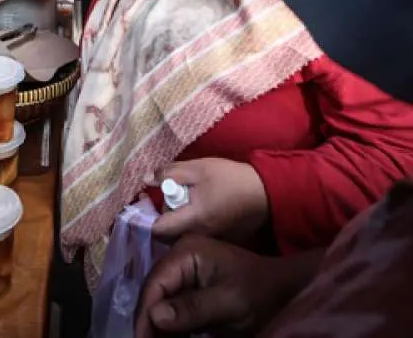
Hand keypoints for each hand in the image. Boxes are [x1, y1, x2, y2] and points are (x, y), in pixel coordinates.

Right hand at [136, 235, 313, 337]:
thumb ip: (192, 308)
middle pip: (153, 292)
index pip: (155, 283)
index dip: (145, 314)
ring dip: (157, 324)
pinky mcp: (189, 285)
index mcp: (187, 252)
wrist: (282, 292)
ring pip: (159, 300)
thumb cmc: (258, 293)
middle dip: (148, 320)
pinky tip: (169, 337)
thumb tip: (155, 316)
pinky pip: (171, 305)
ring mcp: (183, 271)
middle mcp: (179, 257)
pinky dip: (169, 324)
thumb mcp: (228, 302)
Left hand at [150, 158, 268, 243]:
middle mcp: (198, 238)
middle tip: (171, 196)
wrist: (265, 192)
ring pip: (181, 238)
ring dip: (177, 222)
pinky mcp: (220, 242)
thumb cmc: (230, 178)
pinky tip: (199, 209)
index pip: (156, 230)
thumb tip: (146, 180)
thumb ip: (169, 174)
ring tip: (187, 201)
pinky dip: (191, 226)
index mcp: (192, 221)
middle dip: (163, 217)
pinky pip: (196, 238)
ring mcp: (210, 243)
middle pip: (167, 236)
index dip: (147, 216)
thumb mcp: (197, 168)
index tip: (149, 202)